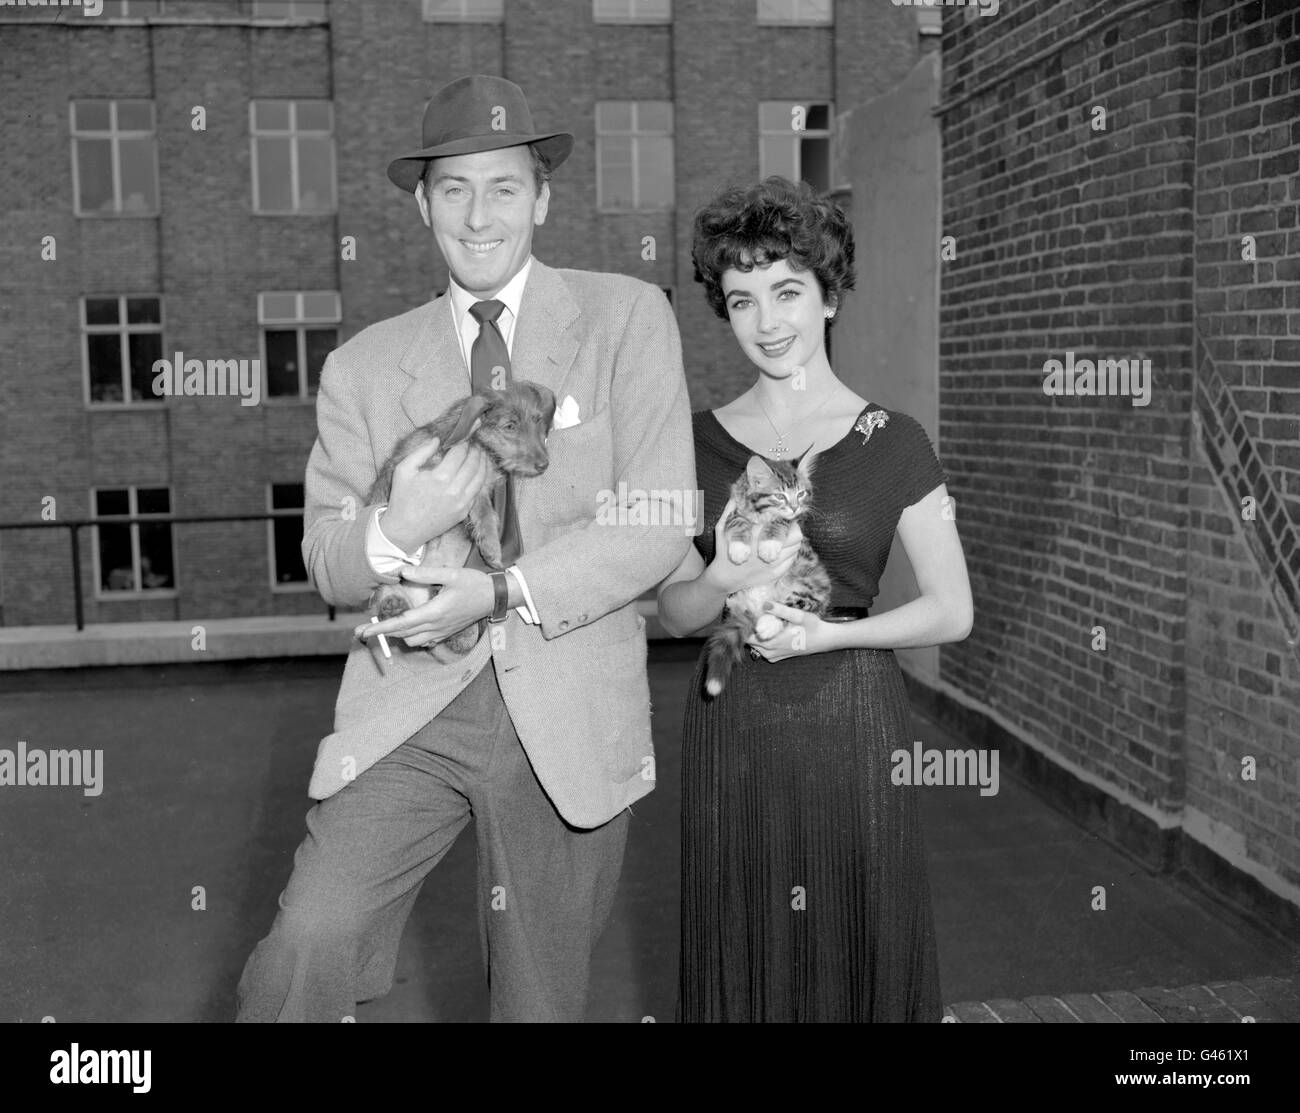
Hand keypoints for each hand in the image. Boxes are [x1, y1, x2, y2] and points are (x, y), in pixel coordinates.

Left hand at [356, 566, 493, 648]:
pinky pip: (423, 641)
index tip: (363, 632)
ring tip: (386, 626)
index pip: (401, 623)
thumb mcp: (451, 574)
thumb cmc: (475, 584)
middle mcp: (436, 626)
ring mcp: (442, 632)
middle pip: (402, 634)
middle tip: (362, 631)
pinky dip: (412, 637)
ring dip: (397, 635)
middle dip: (382, 634)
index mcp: (435, 612)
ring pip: (412, 640)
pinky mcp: (446, 633)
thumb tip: (402, 572)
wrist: (495, 598)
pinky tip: (409, 628)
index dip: (380, 628)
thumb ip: (425, 574)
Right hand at [382, 439, 491, 553]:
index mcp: (440, 477)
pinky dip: (482, 478)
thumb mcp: (404, 470)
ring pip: (480, 477)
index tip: (466, 434)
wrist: (405, 529)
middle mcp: (455, 490)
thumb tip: (437, 439)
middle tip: (475, 443)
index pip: (460, 453)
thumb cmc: (402, 498)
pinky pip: (478, 491)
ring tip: (481, 454)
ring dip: (483, 463)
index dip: (464, 441)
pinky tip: (479, 471)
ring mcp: (462, 502)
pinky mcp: (464, 511)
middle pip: (473, 463)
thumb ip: (421, 452)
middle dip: (476, 450)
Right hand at [702, 497, 802, 594]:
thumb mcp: (721, 528)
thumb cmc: (723, 551)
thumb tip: (735, 496)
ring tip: (784, 538)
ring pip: (796, 549)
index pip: (784, 525)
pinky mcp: (774, 574)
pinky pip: (791, 561)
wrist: (724, 578)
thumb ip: (729, 511)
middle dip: (794, 530)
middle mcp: (767, 550)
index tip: (785, 516)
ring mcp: (773, 564)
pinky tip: (781, 551)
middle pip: (796, 537)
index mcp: (757, 536)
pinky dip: (789, 555)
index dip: (788, 519)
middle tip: (787, 527)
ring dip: (793, 542)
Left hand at [746, 602, 836, 661]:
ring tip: (756, 618)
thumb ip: (781, 610)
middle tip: (748, 613)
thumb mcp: (799, 616)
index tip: (743, 612)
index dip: (743, 624)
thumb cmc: (813, 627)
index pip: (747, 636)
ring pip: (754, 645)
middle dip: (747, 628)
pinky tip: (766, 628)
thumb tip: (764, 604)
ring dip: (754, 633)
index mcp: (772, 644)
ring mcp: (772, 656)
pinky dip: (760, 639)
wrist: (825, 640)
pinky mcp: (776, 657)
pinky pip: (762, 649)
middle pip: (748, 641)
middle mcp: (769, 653)